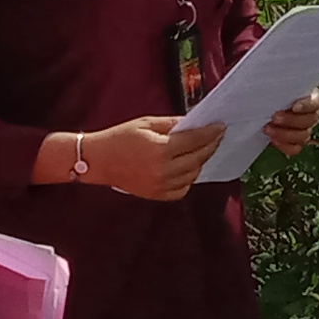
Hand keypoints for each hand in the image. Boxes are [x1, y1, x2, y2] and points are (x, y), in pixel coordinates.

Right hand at [84, 113, 227, 199]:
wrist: (97, 161)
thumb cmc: (118, 138)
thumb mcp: (146, 123)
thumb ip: (172, 124)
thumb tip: (193, 123)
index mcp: (161, 150)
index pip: (195, 140)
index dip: (211, 133)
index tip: (221, 126)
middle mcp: (163, 170)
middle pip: (198, 158)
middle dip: (210, 146)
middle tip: (217, 136)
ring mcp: (160, 185)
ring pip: (193, 174)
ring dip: (201, 161)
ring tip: (204, 150)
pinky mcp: (156, 195)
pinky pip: (182, 189)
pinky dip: (189, 178)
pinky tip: (189, 167)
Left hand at [263, 88, 318, 152]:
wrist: (260, 105)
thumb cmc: (269, 90)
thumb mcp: (272, 84)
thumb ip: (276, 83)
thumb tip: (272, 79)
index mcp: (310, 97)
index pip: (316, 102)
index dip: (307, 106)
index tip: (294, 107)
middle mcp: (310, 114)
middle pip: (310, 121)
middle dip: (291, 120)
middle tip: (274, 117)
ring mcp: (304, 129)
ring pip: (303, 136)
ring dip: (285, 134)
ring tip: (268, 128)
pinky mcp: (294, 142)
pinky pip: (295, 148)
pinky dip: (284, 146)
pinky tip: (272, 139)